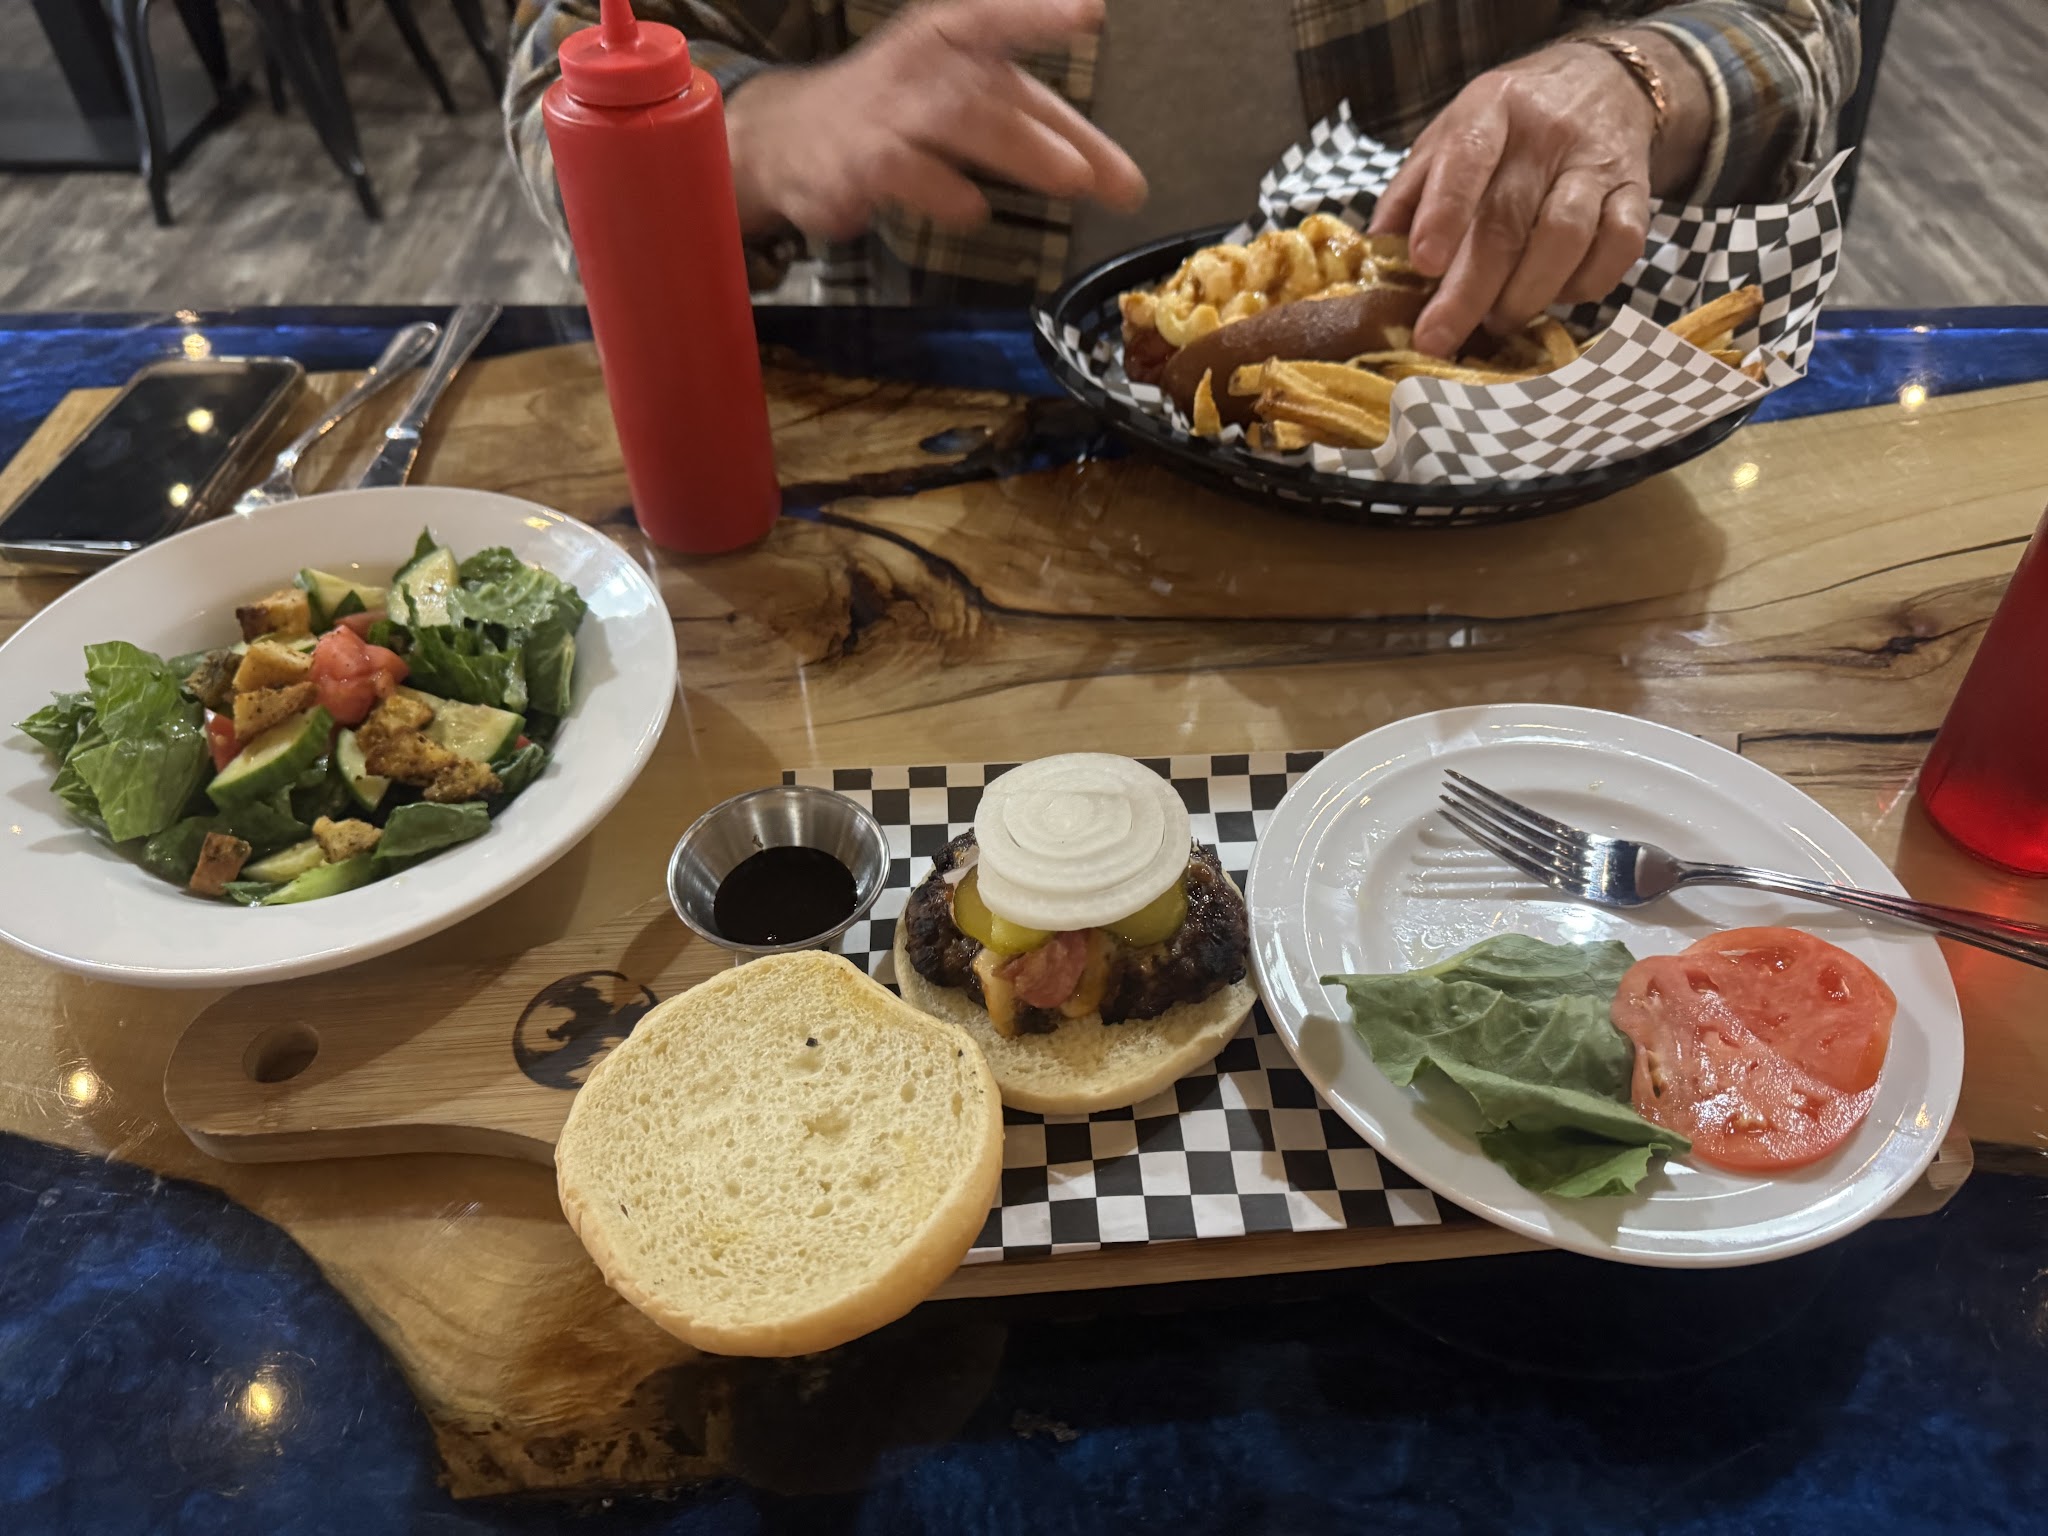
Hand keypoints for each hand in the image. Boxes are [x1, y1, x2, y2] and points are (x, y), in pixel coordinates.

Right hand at [725, 0, 1145, 239]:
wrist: (789, 134)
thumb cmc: (903, 111)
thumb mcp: (976, 97)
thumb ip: (1049, 135)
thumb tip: (1126, 184)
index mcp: (951, 36)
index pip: (998, 17)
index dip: (1041, 13)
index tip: (1091, 12)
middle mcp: (920, 66)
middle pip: (990, 96)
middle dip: (1045, 135)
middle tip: (1089, 174)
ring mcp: (885, 112)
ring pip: (954, 126)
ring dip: (1015, 152)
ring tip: (1067, 182)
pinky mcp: (857, 161)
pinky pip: (901, 173)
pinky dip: (940, 192)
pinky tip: (970, 210)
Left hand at [1369, 38, 1700, 356]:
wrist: (1604, 83)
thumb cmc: (1506, 128)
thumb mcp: (1448, 138)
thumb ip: (1411, 194)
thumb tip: (1377, 260)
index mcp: (1490, 109)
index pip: (1467, 156)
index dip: (1444, 213)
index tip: (1423, 265)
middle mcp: (1547, 132)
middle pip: (1509, 219)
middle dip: (1470, 290)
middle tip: (1439, 337)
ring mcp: (1597, 161)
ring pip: (1566, 237)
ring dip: (1526, 294)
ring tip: (1497, 322)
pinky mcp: (1637, 191)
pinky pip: (1620, 248)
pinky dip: (1585, 285)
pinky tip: (1556, 297)